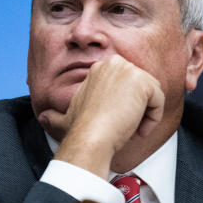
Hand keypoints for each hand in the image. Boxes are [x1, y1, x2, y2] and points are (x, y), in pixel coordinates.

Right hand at [39, 55, 164, 178]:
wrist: (90, 138)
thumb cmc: (79, 131)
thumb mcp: (63, 119)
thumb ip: (54, 116)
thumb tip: (42, 118)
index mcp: (99, 68)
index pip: (127, 84)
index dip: (124, 106)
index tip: (115, 121)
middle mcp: (114, 64)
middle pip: (141, 87)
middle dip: (137, 109)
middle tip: (124, 127)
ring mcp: (129, 70)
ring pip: (151, 94)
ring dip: (145, 115)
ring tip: (130, 129)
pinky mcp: (143, 82)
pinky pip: (159, 100)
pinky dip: (153, 118)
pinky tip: (137, 128)